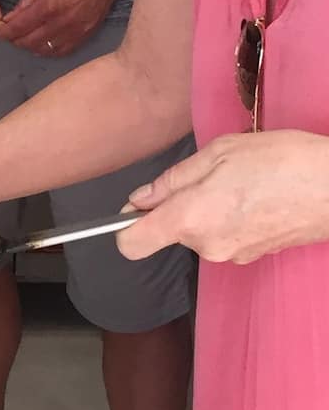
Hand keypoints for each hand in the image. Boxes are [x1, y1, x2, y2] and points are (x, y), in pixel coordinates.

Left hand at [0, 0, 117, 58]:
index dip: (7, 32)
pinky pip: (60, 51)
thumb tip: (11, 17)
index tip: (1, 32)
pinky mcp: (83, 37)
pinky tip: (41, 46)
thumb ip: (27, 2)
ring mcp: (73, 32)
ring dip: (30, 47)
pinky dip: (47, 51)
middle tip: (11, 36)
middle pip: (30, 41)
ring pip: (44, 49)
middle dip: (16, 40)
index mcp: (49, 5)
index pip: (21, 26)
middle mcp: (60, 22)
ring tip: (24, 40)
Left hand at [120, 129, 328, 264]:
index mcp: (190, 219)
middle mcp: (207, 246)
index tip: (136, 207)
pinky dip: (230, 218)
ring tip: (241, 183)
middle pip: (171, 231)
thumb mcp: (219, 153)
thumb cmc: (282, 162)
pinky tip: (255, 197)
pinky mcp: (251, 256)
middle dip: (182, 205)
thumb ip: (173, 179)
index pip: (131, 244)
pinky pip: (224, 236)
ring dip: (209, 209)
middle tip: (212, 174)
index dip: (126, 224)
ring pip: (200, 232)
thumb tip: (141, 198)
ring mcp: (231, 255)